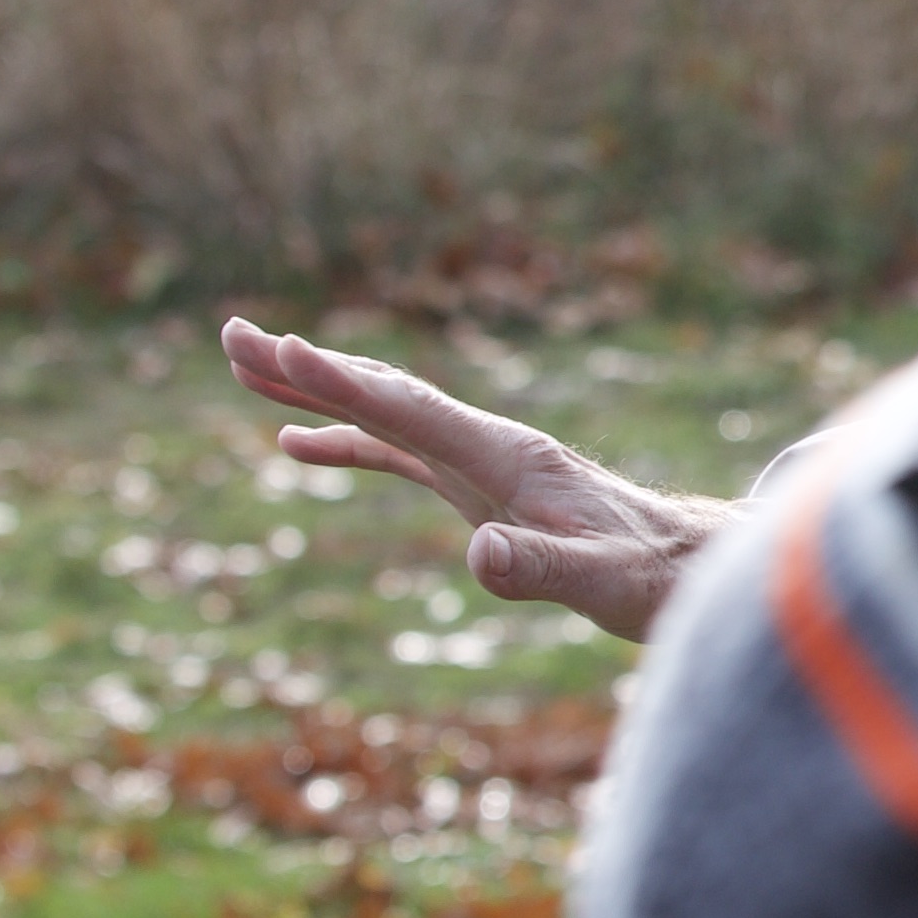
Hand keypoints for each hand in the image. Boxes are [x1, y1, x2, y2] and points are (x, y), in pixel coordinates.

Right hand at [218, 316, 733, 643]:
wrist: (687, 566)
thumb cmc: (650, 576)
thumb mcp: (598, 583)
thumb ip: (541, 570)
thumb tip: (479, 556)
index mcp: (506, 455)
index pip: (409, 409)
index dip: (342, 381)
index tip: (280, 346)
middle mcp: (487, 444)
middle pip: (384, 393)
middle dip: (307, 364)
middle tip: (230, 334)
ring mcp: (480, 461)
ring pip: (383, 413)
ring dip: (316, 389)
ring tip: (244, 367)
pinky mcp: (478, 485)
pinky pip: (398, 452)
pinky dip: (346, 439)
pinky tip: (295, 442)